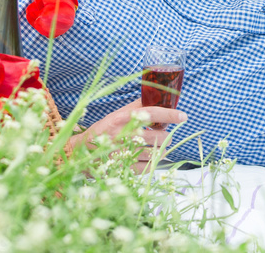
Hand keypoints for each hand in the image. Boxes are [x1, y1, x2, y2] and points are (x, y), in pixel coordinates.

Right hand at [68, 100, 186, 172]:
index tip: (183, 116)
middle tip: (164, 134)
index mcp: (122, 118)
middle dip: (166, 135)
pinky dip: (153, 162)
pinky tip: (150, 158)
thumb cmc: (102, 130)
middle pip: (159, 136)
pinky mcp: (124, 169)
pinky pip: (149, 167)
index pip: (152, 113)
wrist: (80, 153)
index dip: (170, 114)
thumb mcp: (116, 114)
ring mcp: (124, 153)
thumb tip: (156, 96)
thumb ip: (136, 107)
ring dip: (162, 149)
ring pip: (156, 152)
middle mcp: (124, 135)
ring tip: (159, 146)